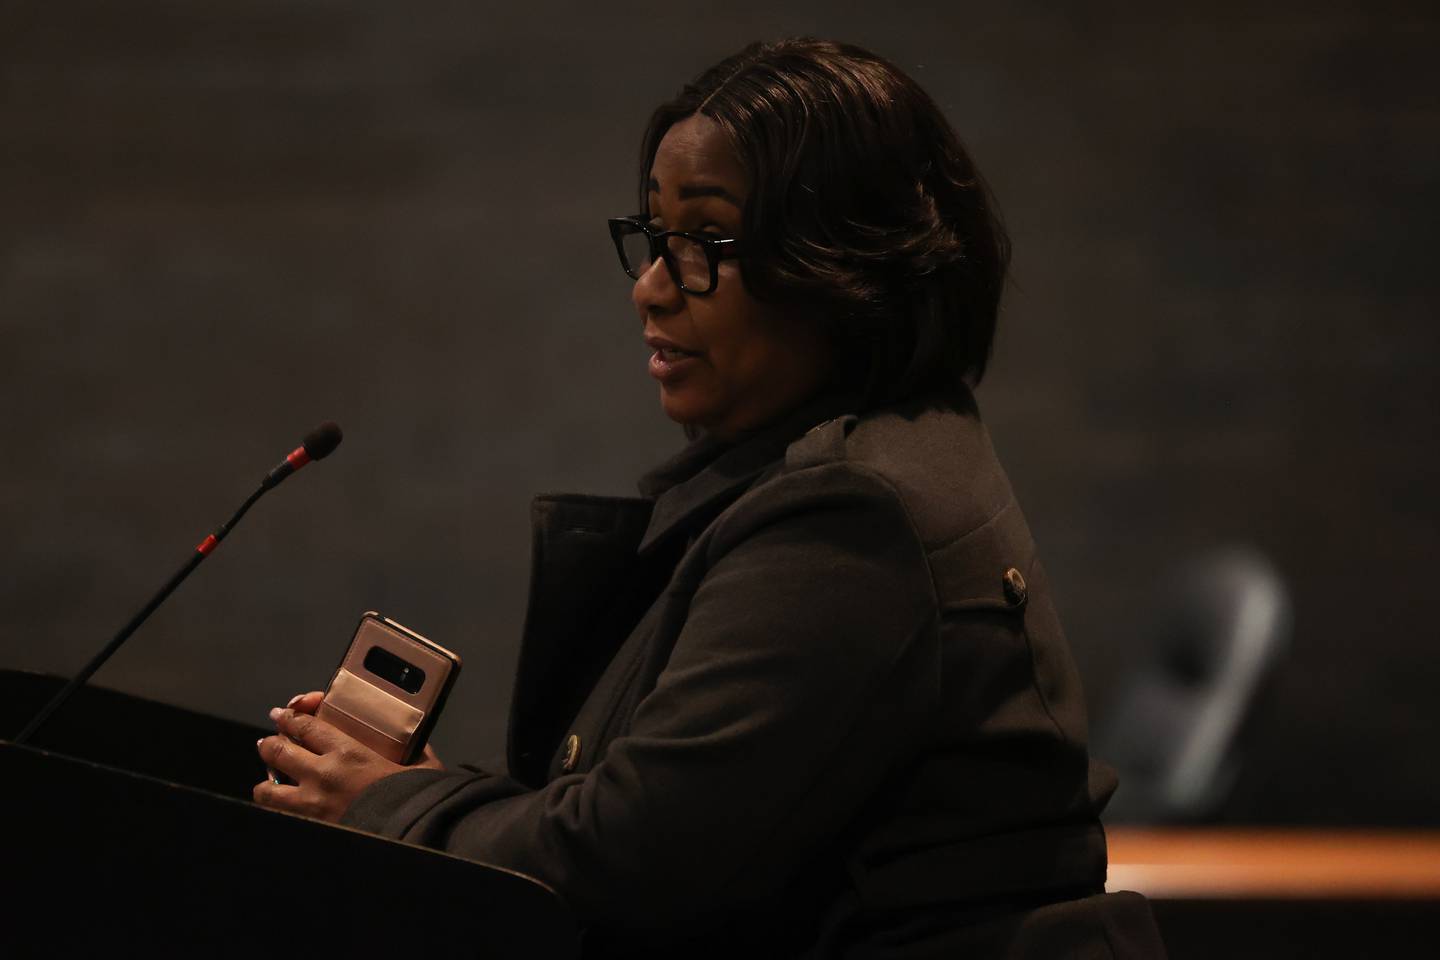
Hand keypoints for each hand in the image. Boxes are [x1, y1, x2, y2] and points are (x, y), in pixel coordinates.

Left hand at [252, 693, 442, 821]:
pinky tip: (284, 810)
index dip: (291, 717)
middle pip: (277, 751)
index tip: (284, 715)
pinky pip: (279, 817)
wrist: (412, 837)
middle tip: (268, 743)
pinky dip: (277, 812)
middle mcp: (323, 776)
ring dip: (267, 784)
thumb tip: (417, 742)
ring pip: (267, 790)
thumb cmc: (416, 801)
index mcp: (349, 753)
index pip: (306, 726)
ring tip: (270, 782)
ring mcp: (311, 806)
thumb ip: (415, 750)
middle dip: (269, 744)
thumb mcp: (423, 767)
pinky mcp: (310, 829)